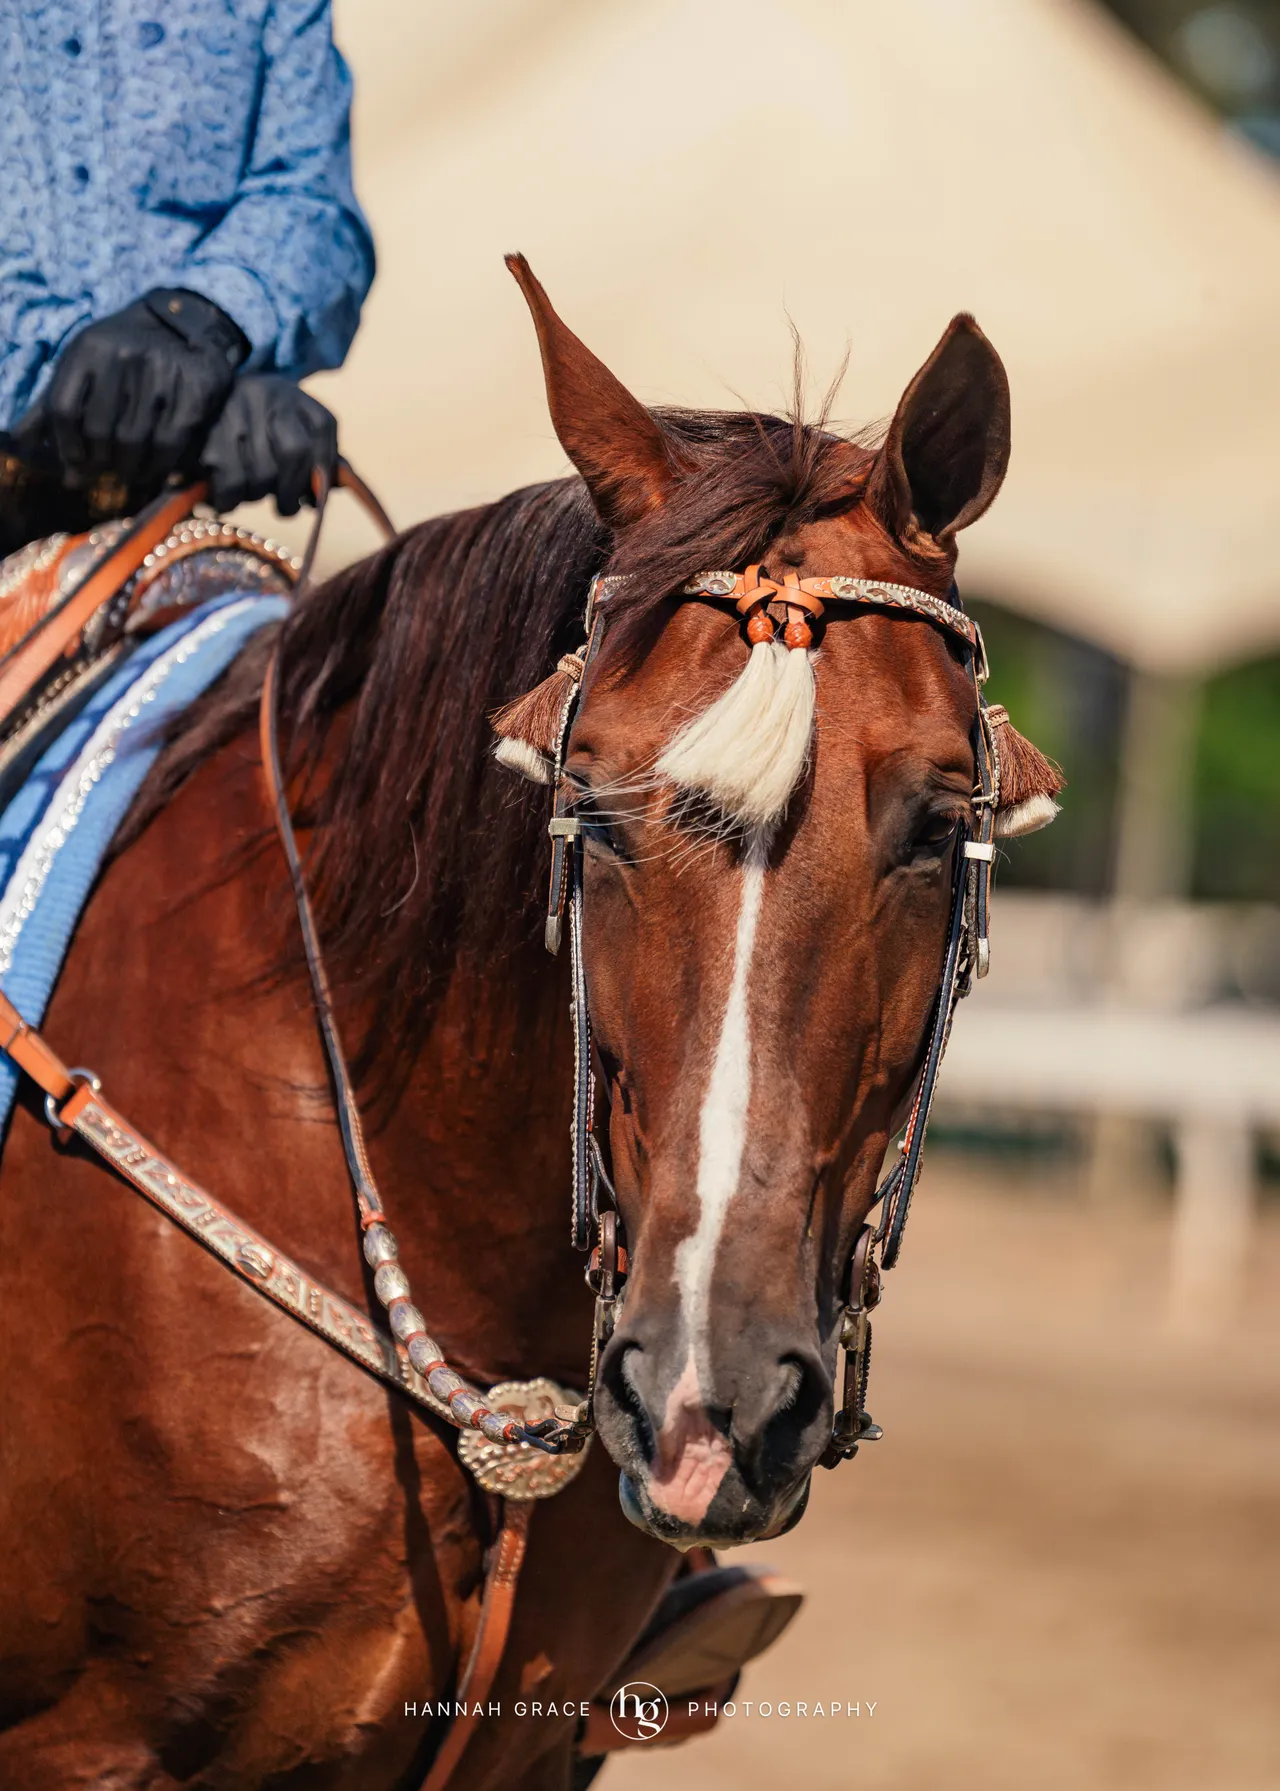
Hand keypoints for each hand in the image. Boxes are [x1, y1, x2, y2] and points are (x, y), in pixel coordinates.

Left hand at [12, 289, 246, 492]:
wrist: (178, 327)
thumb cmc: (118, 356)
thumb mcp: (79, 367)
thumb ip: (49, 405)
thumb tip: (19, 444)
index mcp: (87, 350)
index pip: (63, 408)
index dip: (65, 446)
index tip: (74, 465)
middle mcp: (121, 357)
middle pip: (100, 430)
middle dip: (99, 463)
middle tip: (104, 474)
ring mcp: (159, 373)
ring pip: (133, 440)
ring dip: (128, 470)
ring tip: (127, 476)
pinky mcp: (191, 390)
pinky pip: (168, 442)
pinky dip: (158, 466)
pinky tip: (153, 472)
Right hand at [200, 375, 337, 516]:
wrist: (196, 401)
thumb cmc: (255, 429)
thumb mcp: (291, 430)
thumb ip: (318, 455)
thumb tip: (341, 484)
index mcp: (295, 398)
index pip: (323, 434)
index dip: (323, 472)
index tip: (313, 496)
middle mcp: (268, 398)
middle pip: (295, 454)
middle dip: (293, 489)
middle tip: (286, 506)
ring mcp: (237, 412)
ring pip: (264, 473)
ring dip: (260, 495)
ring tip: (253, 492)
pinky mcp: (209, 435)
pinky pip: (232, 482)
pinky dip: (232, 500)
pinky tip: (228, 499)